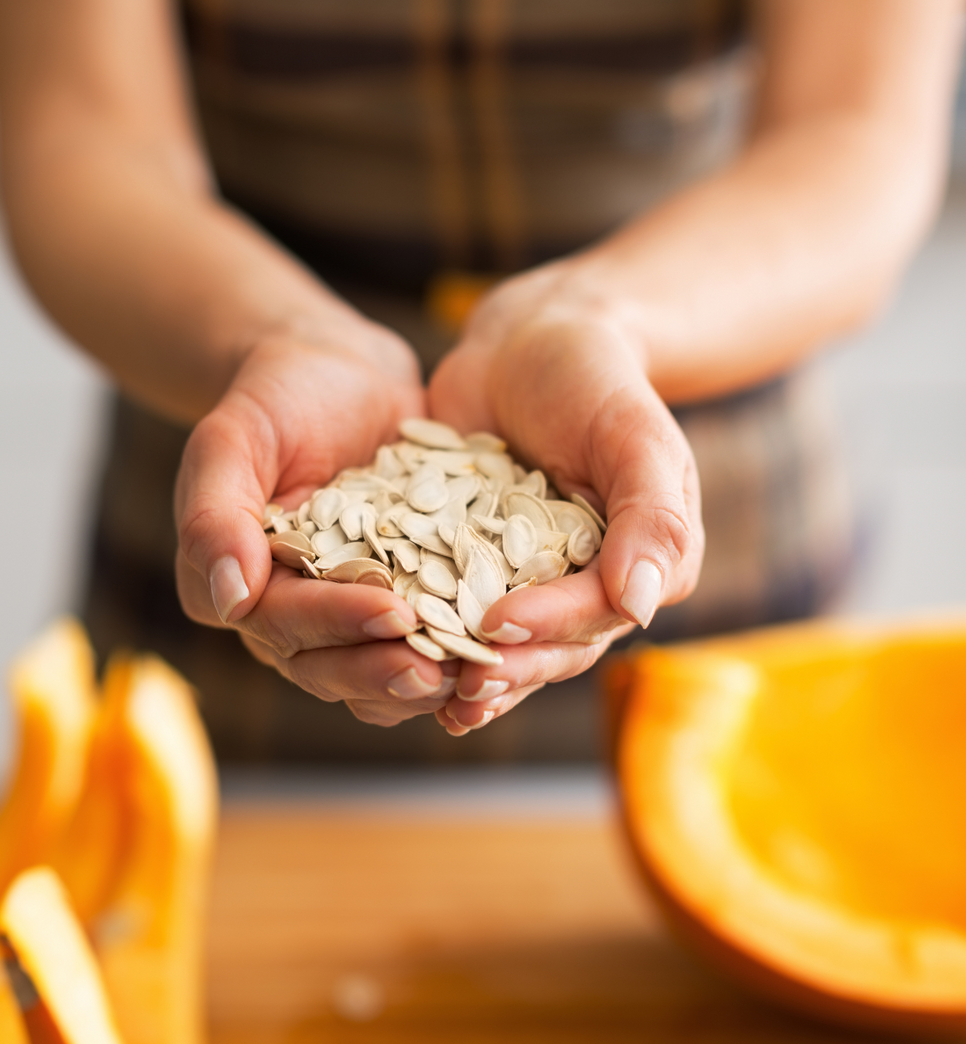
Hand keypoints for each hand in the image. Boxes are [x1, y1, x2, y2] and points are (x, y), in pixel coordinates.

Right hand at [174, 314, 459, 725]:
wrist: (340, 375)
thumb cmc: (276, 398)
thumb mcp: (233, 439)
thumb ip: (215, 515)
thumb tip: (229, 600)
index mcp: (240, 587)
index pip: (284, 624)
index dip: (337, 624)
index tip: (392, 611)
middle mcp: (289, 614)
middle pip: (330, 666)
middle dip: (384, 670)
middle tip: (439, 671)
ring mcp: (346, 612)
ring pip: (375, 671)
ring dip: (421, 681)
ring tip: (474, 675)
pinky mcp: (399, 598)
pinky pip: (421, 642)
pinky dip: (454, 652)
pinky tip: (498, 649)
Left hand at [427, 258, 703, 730]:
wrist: (525, 342)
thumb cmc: (593, 378)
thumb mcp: (633, 434)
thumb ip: (651, 517)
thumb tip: (644, 606)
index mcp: (634, 563)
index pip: (596, 613)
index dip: (551, 627)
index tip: (500, 625)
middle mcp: (581, 583)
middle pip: (549, 646)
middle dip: (507, 671)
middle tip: (460, 693)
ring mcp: (522, 577)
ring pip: (502, 644)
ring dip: (468, 674)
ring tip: (430, 700)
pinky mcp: (467, 562)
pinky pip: (450, 605)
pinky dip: (428, 634)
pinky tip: (391, 655)